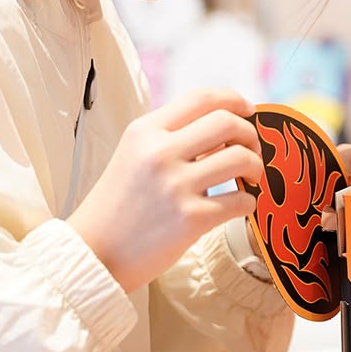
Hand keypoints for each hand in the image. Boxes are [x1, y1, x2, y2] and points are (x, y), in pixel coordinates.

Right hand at [69, 89, 263, 292]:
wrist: (94, 253)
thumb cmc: (119, 205)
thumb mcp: (135, 156)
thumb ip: (173, 138)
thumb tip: (226, 128)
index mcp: (145, 131)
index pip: (200, 97)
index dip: (233, 99)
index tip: (248, 109)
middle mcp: (159, 152)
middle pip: (227, 122)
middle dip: (250, 133)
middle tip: (252, 149)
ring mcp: (176, 186)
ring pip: (241, 158)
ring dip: (255, 166)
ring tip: (250, 178)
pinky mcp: (191, 219)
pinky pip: (240, 200)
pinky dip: (248, 202)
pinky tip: (241, 206)